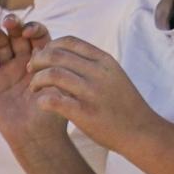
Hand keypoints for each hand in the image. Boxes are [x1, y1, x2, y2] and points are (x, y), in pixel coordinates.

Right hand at [0, 16, 65, 146]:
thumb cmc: (54, 114)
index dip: (33, 28)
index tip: (30, 31)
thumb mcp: (59, 89)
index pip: (38, 35)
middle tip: (10, 21)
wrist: (37, 137)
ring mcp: (5, 71)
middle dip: (13, 25)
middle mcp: (23, 60)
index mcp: (43, 59)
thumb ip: (57, 72)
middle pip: (16, 36)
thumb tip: (55, 53)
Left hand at [27, 36, 155, 151]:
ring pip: (52, 74)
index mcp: (105, 61)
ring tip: (34, 89)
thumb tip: (64, 54)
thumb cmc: (124, 104)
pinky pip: (54, 100)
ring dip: (37, 80)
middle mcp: (99, 73)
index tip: (43, 58)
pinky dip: (42, 100)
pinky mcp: (85, 113)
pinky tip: (42, 104)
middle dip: (37, 61)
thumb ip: (92, 64)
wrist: (141, 131)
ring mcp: (92, 93)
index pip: (69, 42)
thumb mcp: (114, 75)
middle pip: (56, 55)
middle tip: (31, 72)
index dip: (50, 46)